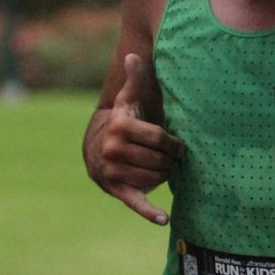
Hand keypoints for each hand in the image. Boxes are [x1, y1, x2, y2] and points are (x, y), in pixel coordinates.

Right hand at [88, 53, 182, 225]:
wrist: (96, 150)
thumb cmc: (121, 123)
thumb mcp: (126, 100)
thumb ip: (134, 79)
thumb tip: (133, 56)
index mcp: (120, 125)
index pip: (160, 138)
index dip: (174, 144)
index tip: (178, 147)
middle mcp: (114, 149)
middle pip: (160, 160)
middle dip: (169, 161)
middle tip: (170, 160)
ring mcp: (114, 171)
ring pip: (156, 178)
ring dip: (164, 175)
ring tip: (161, 169)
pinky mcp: (117, 191)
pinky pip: (135, 203)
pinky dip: (149, 212)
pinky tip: (164, 219)